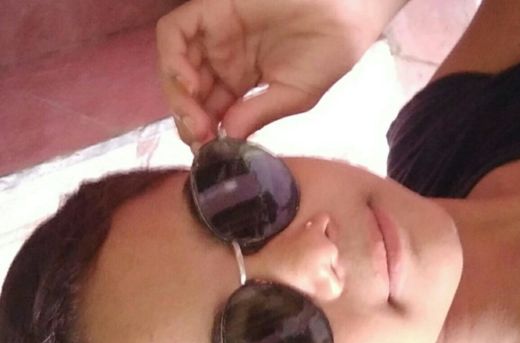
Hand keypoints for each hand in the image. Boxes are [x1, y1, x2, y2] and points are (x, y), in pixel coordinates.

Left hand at [156, 0, 404, 148]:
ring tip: (196, 119)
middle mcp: (223, 60)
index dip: (203, 134)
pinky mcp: (212, 11)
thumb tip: (225, 140)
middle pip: (188, 94)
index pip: (209, 112)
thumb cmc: (327, 54)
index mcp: (241, 84)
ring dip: (177, 97)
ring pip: (174, 67)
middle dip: (188, 121)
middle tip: (200, 138)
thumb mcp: (294, 96)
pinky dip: (172, 59)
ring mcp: (215, 36)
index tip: (208, 153)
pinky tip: (189, 84)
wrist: (346, 16)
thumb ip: (257, 114)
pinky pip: (174, 33)